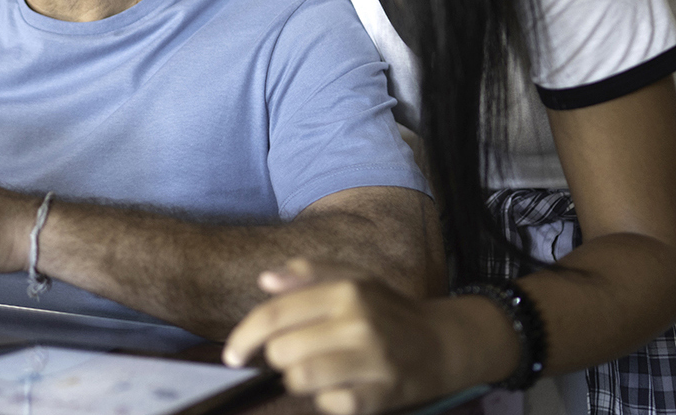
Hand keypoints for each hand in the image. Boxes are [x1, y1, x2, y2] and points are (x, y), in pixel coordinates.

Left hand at [222, 259, 458, 414]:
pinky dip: (327, 400)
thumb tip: (265, 280)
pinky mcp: (379, 396)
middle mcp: (359, 324)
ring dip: (299, 379)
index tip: (233, 354)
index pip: (275, 315)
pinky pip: (328, 405)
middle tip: (298, 355)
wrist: (442, 344)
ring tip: (319, 371)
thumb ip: (309, 274)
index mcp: (347, 292)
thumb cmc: (389, 310)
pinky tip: (344, 386)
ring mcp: (372, 362)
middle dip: (279, 358)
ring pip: (299, 379)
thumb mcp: (355, 279)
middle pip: (281, 352)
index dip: (243, 337)